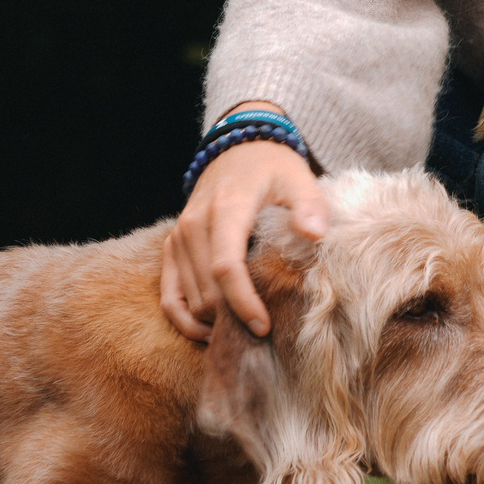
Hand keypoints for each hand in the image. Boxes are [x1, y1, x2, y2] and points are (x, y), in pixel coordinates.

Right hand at [159, 105, 327, 342]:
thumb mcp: (299, 179)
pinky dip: (186, 320)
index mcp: (225, 209)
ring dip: (214, 322)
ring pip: (189, 299)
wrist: (239, 150)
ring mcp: (179, 238)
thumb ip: (310, 206)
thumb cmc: (274, 169)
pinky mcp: (172, 248)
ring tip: (246, 332)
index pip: (226, 267)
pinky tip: (212, 332)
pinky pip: (169, 297)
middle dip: (233, 319)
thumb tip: (314, 235)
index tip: (264, 327)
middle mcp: (194, 226)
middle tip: (265, 334)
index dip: (243, 303)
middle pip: (207, 291)